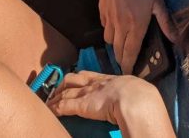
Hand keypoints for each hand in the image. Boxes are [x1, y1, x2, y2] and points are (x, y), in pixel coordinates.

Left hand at [47, 71, 169, 133]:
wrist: (134, 99)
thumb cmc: (138, 95)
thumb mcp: (133, 90)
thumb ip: (130, 92)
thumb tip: (139, 97)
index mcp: (107, 79)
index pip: (88, 76)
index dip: (79, 78)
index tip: (74, 81)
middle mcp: (93, 84)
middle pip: (72, 80)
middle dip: (63, 84)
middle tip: (56, 91)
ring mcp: (85, 93)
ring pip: (64, 93)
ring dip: (55, 98)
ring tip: (49, 102)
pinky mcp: (80, 105)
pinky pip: (63, 106)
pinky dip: (55, 108)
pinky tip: (50, 111)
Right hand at [99, 0, 174, 74]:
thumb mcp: (157, 2)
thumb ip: (166, 22)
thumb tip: (177, 40)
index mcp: (135, 26)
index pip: (131, 52)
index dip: (129, 65)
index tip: (129, 74)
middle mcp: (121, 26)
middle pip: (118, 50)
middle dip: (121, 60)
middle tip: (125, 65)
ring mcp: (110, 20)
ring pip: (109, 40)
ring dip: (114, 46)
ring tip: (121, 46)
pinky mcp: (102, 12)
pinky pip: (104, 28)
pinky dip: (109, 32)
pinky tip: (115, 28)